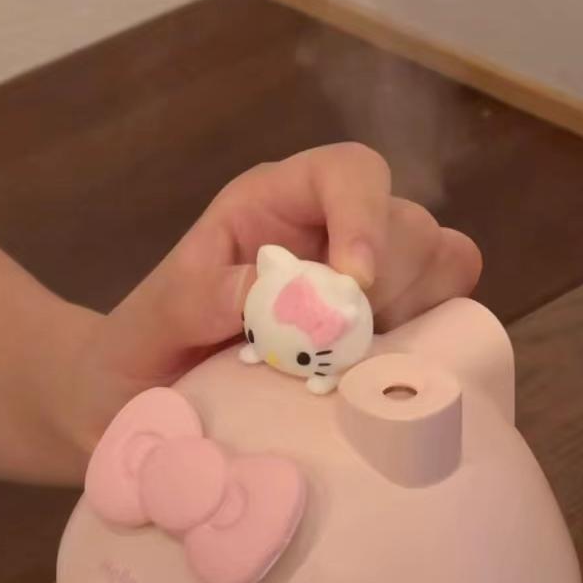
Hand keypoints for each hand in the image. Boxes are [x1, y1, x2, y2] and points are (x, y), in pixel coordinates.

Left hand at [73, 143, 481, 445]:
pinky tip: (383, 379)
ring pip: (441, 265)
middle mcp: (328, 236)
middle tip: (343, 344)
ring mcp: (365, 289)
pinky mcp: (386, 336)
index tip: (354, 284)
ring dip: (418, 314)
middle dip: (391, 282)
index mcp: (272, 206)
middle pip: (408, 223)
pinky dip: (432, 346)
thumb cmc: (137, 356)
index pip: (347, 172)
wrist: (139, 410)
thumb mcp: (149, 324)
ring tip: (358, 364)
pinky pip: (445, 321)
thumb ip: (196, 298)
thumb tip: (273, 292)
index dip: (365, 215)